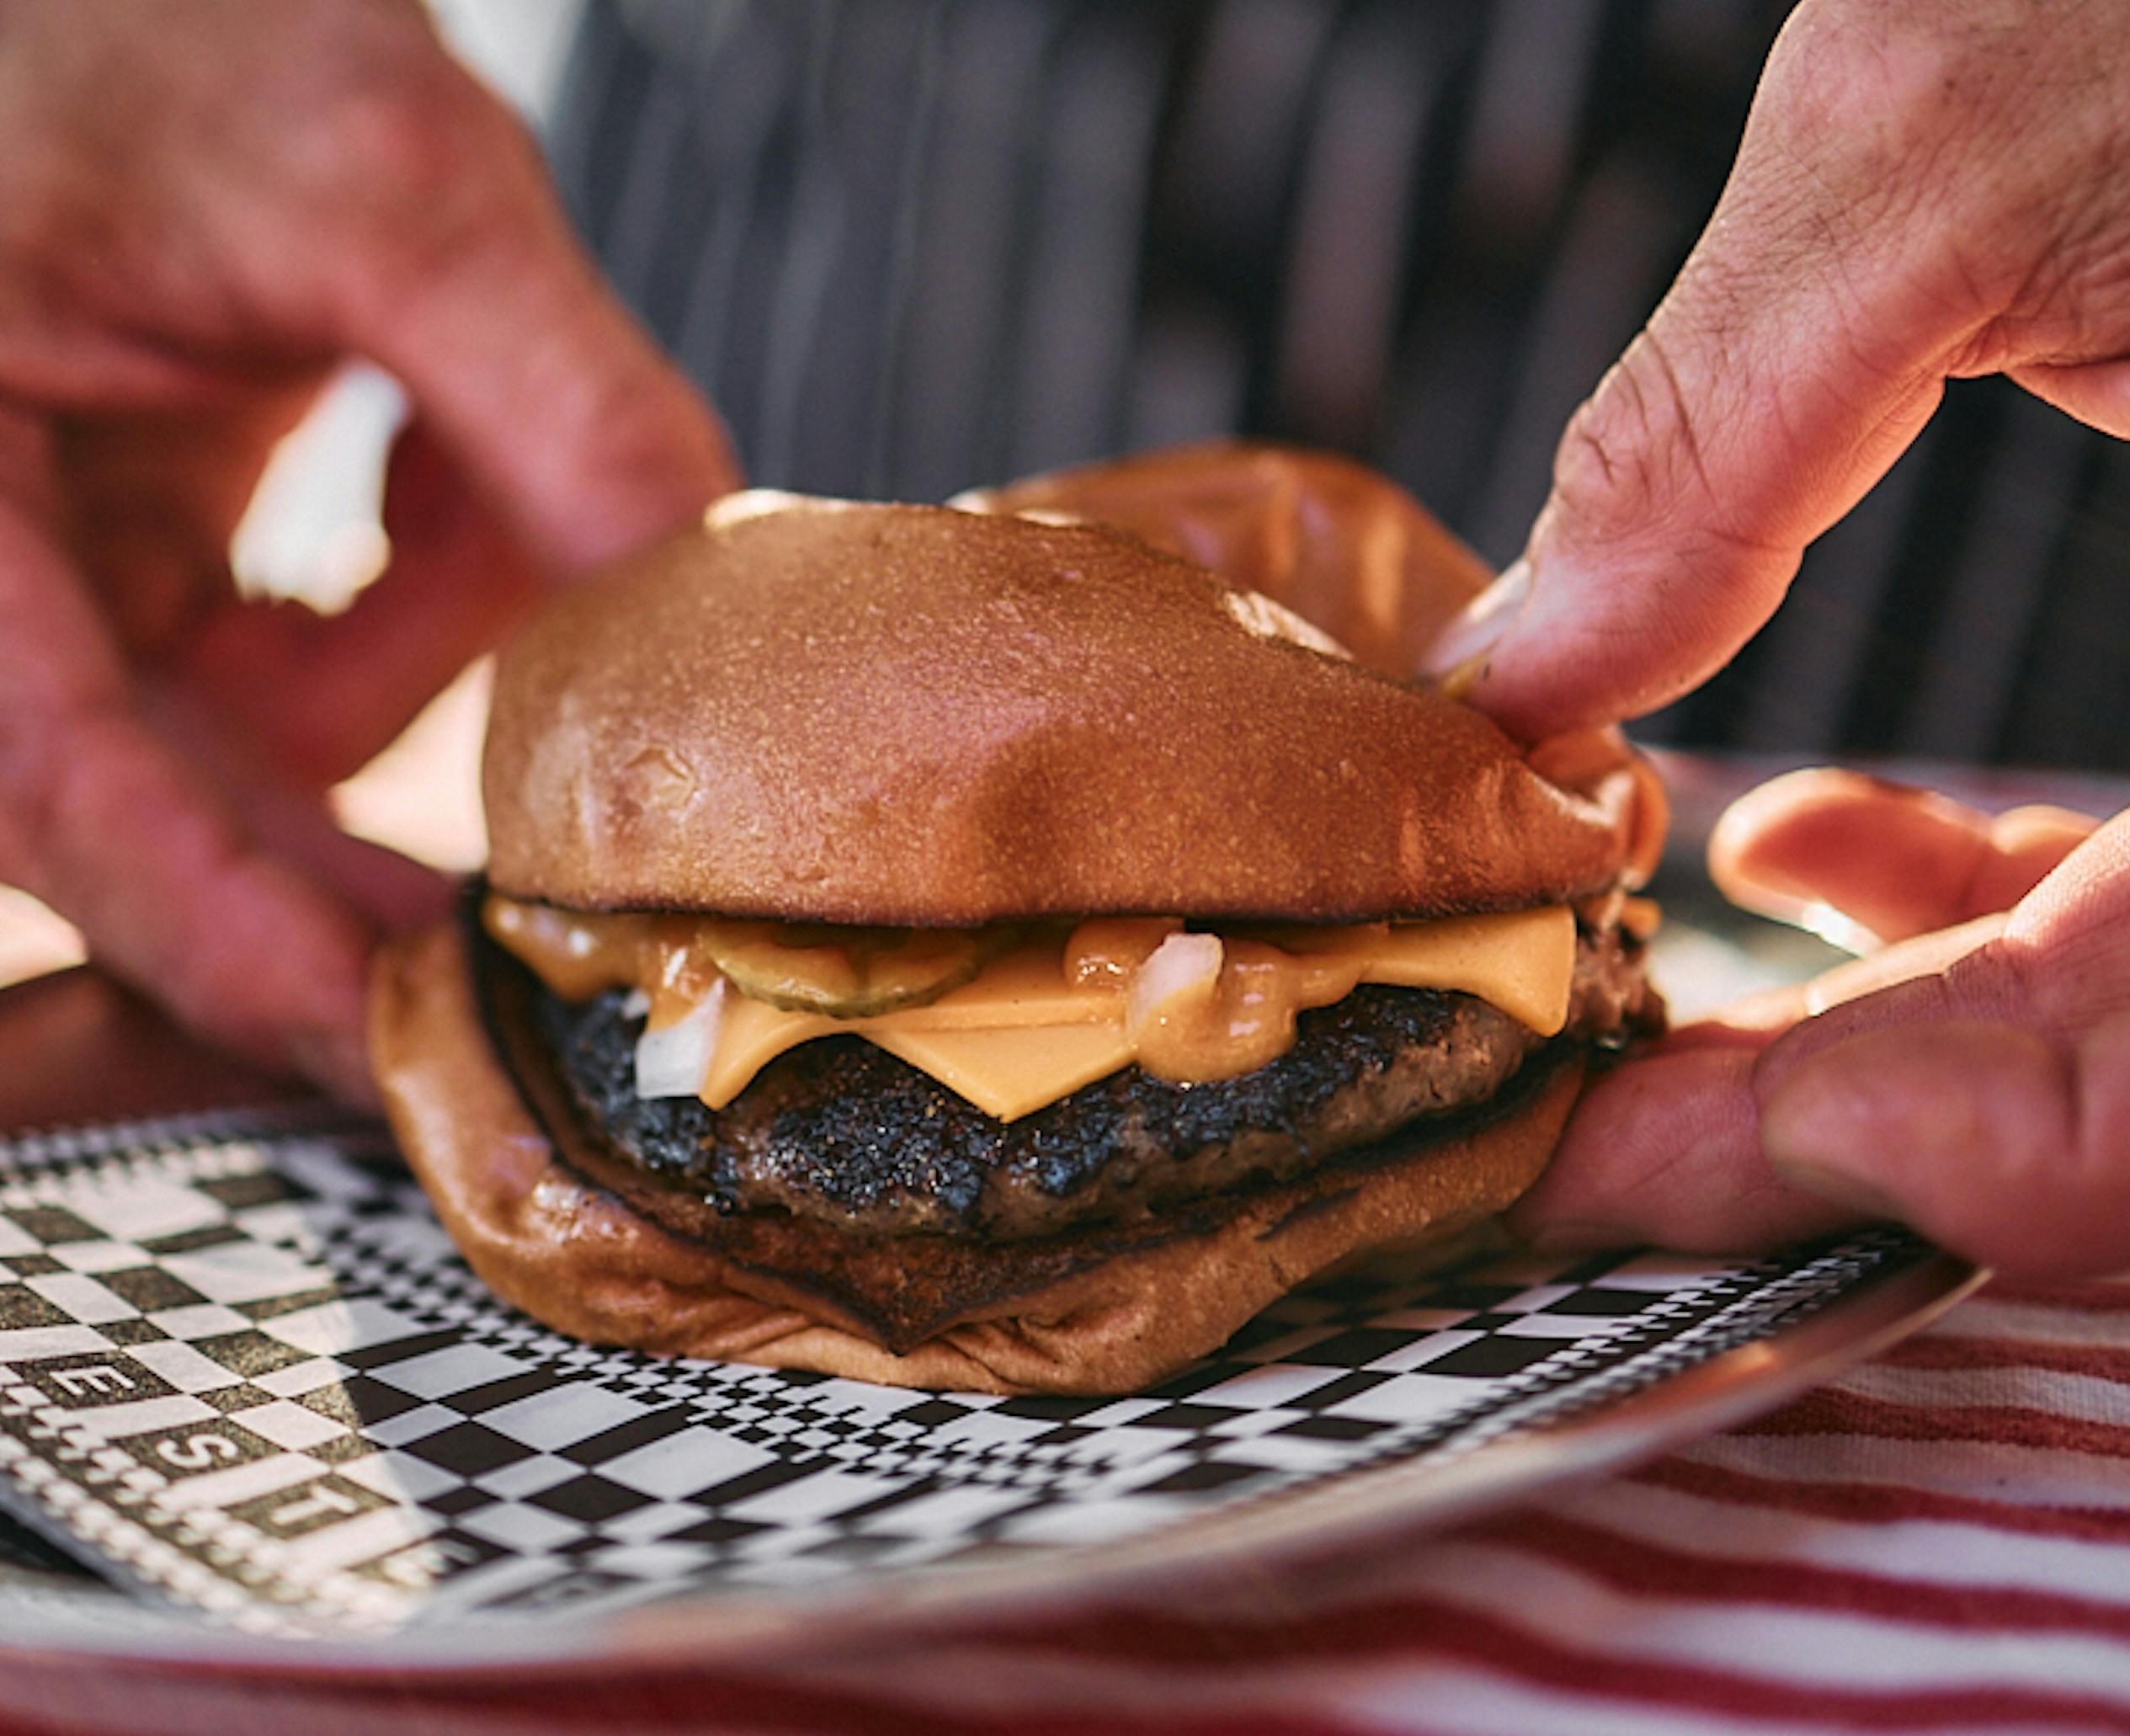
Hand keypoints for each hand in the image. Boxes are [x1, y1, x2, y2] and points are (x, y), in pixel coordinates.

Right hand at [0, 0, 738, 1099]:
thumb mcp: (374, 167)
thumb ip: (545, 400)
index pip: (53, 792)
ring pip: (234, 729)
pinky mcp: (115, 532)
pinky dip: (398, 599)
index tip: (386, 1040)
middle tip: (540, 919)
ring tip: (502, 551)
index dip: (226, 942)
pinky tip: (450, 508)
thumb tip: (687, 601)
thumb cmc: (140, 4)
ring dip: (412, 665)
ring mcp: (30, 552)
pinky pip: (267, 648)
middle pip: (146, 798)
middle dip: (359, 846)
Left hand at [1414, 0, 2129, 1276]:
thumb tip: (1530, 659)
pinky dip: (1966, 909)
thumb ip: (1721, 432)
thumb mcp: (1965, 135)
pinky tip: (1791, 847)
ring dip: (1885, 1025)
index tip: (1603, 1168)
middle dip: (1835, 1120)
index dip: (1880, 1170)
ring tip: (1648, 985)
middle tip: (1581, 1120)